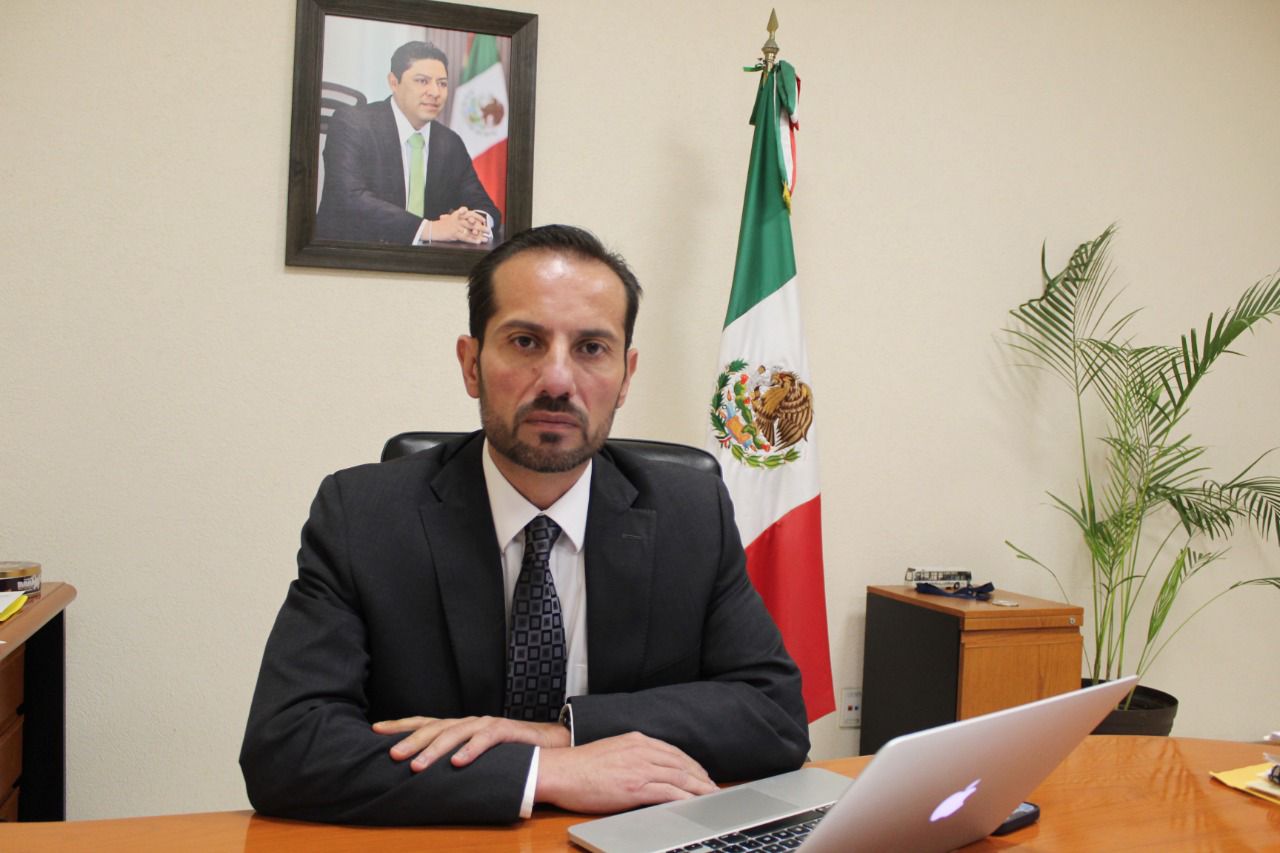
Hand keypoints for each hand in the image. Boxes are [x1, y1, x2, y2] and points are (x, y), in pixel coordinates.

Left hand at [372, 715, 568, 770]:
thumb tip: (423, 773)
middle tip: (392, 755)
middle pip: (434, 727)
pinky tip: (458, 762)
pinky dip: (470, 751)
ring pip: (455, 733)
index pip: (424, 722)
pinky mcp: (505, 730)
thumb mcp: (475, 755)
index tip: (374, 730)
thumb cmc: (508, 753)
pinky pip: (485, 739)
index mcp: (458, 726)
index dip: (400, 725)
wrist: (548, 744)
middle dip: (411, 741)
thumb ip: (454, 759)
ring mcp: (486, 724)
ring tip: (418, 766)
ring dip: (435, 749)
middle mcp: (468, 722)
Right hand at [430, 207, 490, 243]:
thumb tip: (470, 223)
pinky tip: (477, 242)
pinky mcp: (453, 233)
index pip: (470, 213)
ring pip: (470, 230)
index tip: (484, 221)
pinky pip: (465, 237)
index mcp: (457, 214)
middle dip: (481, 227)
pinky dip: (472, 240)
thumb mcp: (450, 219)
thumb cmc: (441, 225)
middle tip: (488, 230)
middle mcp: (457, 218)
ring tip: (485, 238)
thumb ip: (459, 219)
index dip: (477, 217)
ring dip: (479, 234)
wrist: (431, 229)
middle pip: (472, 222)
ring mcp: (455, 226)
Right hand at [536, 732, 717, 812]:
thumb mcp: (612, 750)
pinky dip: (685, 798)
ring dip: (699, 788)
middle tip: (713, 788)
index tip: (701, 774)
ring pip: (680, 777)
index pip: (673, 752)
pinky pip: (668, 792)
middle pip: (681, 764)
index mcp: (636, 740)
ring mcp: (639, 769)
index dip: (691, 764)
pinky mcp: (635, 787)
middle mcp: (641, 751)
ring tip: (711, 797)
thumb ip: (632, 755)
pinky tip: (693, 804)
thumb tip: (646, 768)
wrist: (560, 771)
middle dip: (700, 777)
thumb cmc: (580, 766)